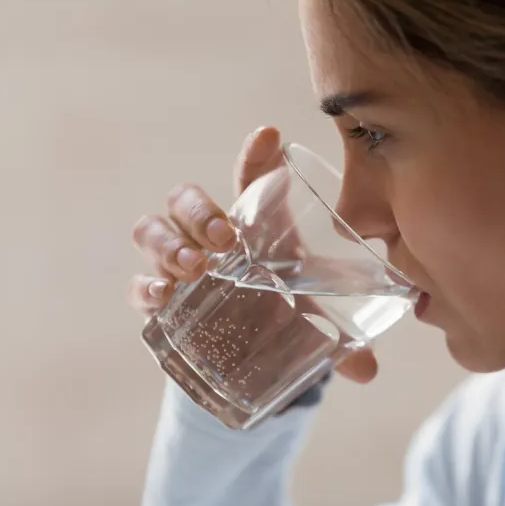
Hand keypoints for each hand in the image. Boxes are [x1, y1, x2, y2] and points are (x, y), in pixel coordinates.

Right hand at [128, 126, 377, 382]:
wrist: (243, 351)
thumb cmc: (278, 312)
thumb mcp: (308, 319)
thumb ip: (337, 338)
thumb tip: (367, 370)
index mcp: (251, 225)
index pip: (249, 179)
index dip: (256, 155)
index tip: (270, 135)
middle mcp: (207, 237)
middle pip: (185, 199)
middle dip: (198, 211)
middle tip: (224, 238)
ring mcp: (176, 265)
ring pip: (152, 230)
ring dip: (169, 244)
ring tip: (194, 268)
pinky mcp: (157, 299)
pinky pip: (137, 283)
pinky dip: (144, 287)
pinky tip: (162, 296)